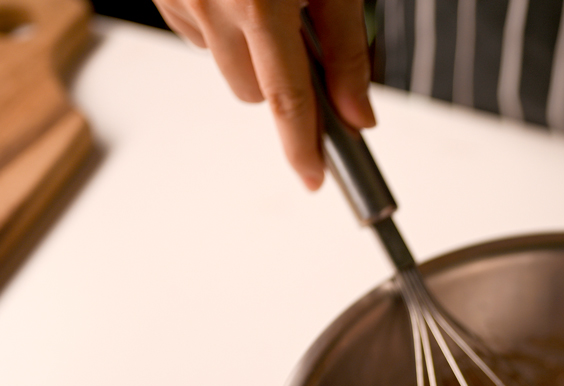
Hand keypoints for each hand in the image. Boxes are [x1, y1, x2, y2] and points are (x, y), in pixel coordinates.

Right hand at [154, 0, 374, 189]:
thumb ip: (348, 51)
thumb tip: (356, 116)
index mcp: (259, 3)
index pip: (286, 99)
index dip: (301, 146)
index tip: (312, 178)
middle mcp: (212, 2)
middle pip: (252, 92)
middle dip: (279, 79)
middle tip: (298, 36)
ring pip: (224, 65)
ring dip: (247, 50)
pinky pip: (195, 31)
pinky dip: (218, 22)